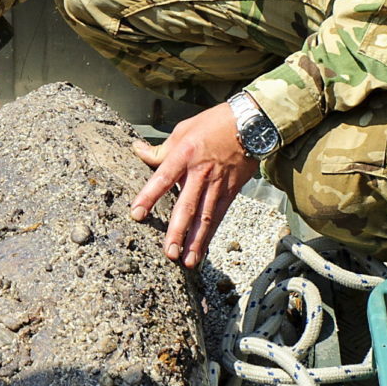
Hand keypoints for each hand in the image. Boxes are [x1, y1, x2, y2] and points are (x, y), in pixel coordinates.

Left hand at [129, 102, 253, 266]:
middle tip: (168, 252)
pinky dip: (211, 234)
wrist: (250, 124)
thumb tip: (138, 152)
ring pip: (205, 217)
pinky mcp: (231, 191)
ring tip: (187, 261)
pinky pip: (219, 216)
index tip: (136, 214)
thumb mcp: (182, 130)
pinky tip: (203, 250)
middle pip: (187, 206)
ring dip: (196, 241)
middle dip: (177, 231)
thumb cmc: (213, 124)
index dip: (148, 196)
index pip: (163, 179)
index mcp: (184, 155)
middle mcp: (201, 173)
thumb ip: (161, 149)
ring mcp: (217, 184)